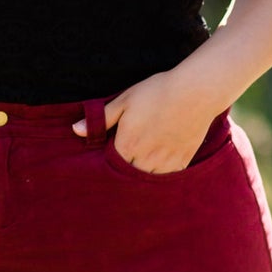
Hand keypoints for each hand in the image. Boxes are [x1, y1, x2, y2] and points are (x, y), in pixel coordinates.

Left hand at [71, 68, 220, 174]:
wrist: (195, 92)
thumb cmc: (157, 92)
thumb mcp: (125, 101)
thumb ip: (101, 119)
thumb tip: (75, 130)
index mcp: (128, 145)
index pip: (110, 165)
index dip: (107, 162)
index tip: (108, 155)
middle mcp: (145, 158)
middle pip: (128, 176)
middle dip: (123, 171)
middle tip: (122, 164)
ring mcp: (165, 162)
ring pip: (147, 179)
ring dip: (141, 175)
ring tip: (139, 165)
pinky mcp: (183, 161)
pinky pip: (167, 177)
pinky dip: (160, 175)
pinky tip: (157, 166)